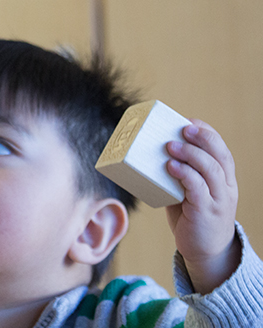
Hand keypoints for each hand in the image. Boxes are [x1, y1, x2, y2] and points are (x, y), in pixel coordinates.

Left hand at [165, 119, 239, 294]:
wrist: (206, 252)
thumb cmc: (193, 215)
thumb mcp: (189, 190)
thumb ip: (179, 173)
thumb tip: (148, 151)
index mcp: (223, 178)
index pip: (221, 149)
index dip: (207, 133)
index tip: (189, 121)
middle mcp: (225, 186)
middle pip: (220, 155)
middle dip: (202, 138)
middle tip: (182, 127)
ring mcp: (218, 200)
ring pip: (211, 169)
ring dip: (190, 154)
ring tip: (170, 146)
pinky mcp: (206, 212)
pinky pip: (198, 189)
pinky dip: (185, 174)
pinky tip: (170, 167)